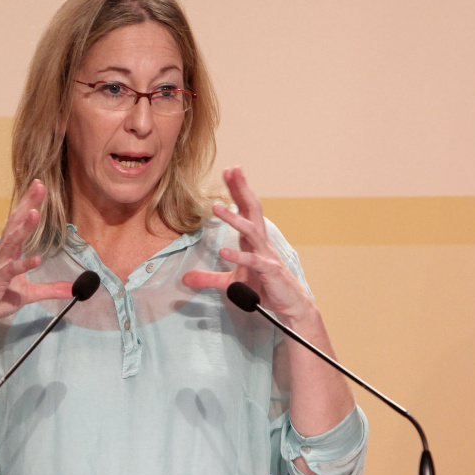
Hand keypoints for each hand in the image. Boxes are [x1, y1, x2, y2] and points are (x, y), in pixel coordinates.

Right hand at [0, 180, 74, 328]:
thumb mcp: (29, 294)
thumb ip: (51, 289)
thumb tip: (74, 289)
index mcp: (10, 252)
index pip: (20, 223)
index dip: (29, 204)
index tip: (39, 186)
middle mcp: (3, 253)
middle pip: (16, 223)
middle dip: (27, 204)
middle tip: (38, 185)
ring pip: (12, 241)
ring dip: (24, 227)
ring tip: (35, 213)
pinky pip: (11, 270)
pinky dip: (24, 264)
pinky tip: (36, 259)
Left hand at [182, 167, 313, 320]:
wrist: (289, 304)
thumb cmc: (264, 287)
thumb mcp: (232, 282)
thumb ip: (209, 278)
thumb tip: (185, 279)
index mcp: (253, 240)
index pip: (246, 209)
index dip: (237, 190)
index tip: (229, 171)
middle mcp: (261, 242)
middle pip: (252, 210)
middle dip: (242, 189)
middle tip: (233, 170)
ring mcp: (265, 255)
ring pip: (250, 231)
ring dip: (234, 218)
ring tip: (216, 207)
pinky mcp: (268, 271)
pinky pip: (252, 261)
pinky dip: (238, 256)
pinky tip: (223, 250)